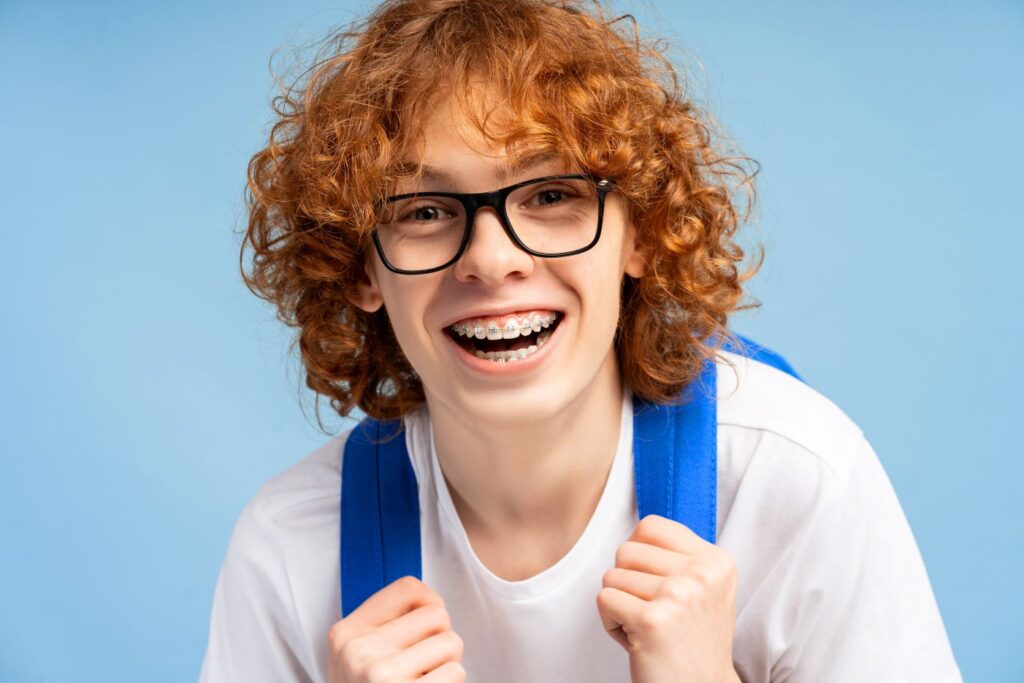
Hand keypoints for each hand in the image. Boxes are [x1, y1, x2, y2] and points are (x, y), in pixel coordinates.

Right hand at [327, 575, 465, 681]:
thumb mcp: (358, 658)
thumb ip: (385, 626)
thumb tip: (432, 598)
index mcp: (345, 634)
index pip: (408, 588)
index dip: (429, 603)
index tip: (425, 627)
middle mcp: (358, 651)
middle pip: (437, 614)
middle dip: (441, 639)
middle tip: (424, 665)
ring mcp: (380, 675)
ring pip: (451, 642)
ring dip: (447, 665)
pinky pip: (455, 672)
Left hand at [596, 514, 740, 682]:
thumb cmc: (691, 640)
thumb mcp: (704, 588)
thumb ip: (678, 555)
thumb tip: (638, 529)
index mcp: (716, 561)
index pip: (650, 526)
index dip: (638, 553)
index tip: (652, 581)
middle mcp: (702, 574)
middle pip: (626, 550)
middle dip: (627, 582)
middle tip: (651, 611)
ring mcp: (679, 595)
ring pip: (612, 576)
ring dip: (620, 605)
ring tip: (647, 627)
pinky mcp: (653, 620)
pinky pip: (604, 599)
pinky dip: (611, 623)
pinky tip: (637, 640)